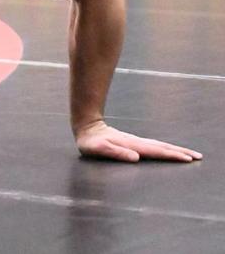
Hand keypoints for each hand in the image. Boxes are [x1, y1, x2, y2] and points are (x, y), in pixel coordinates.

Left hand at [75, 120, 202, 162]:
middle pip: (162, 147)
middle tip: (197, 157)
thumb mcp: (99, 149)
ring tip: (189, 154)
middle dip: (180, 152)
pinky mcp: (133, 143)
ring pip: (159, 145)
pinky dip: (164, 148)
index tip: (187, 159)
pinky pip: (153, 146)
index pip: (156, 151)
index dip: (171, 155)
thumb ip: (116, 153)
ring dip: (174, 149)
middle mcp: (136, 143)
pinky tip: (168, 151)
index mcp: (132, 146)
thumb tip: (136, 158)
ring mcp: (135, 141)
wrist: (86, 126)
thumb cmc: (90, 141)